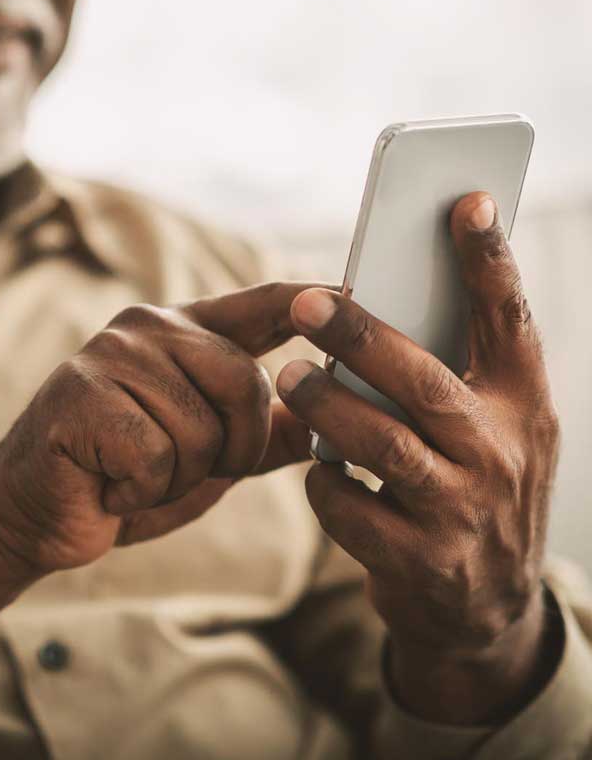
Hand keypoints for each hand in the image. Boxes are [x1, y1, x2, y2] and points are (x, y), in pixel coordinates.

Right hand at [0, 282, 319, 578]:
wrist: (37, 511)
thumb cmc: (126, 477)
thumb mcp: (209, 457)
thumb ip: (266, 434)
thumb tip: (334, 421)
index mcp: (184, 333)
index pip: (262, 305)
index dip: (312, 301)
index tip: (357, 293)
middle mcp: (149, 328)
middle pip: (247, 383)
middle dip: (233, 450)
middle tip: (182, 469)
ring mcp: (112, 354)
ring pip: (201, 428)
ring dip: (178, 477)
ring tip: (134, 474)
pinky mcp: (82, 392)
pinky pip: (154, 455)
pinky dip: (141, 490)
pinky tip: (109, 483)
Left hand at [275, 192, 561, 723]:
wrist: (487, 611)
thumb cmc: (473, 486)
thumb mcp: (488, 430)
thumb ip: (450, 374)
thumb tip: (375, 299)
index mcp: (522, 405)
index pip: (510, 321)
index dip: (489, 260)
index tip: (466, 200)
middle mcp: (502, 454)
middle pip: (423, 381)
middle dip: (360, 337)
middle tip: (303, 303)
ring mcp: (463, 512)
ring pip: (380, 444)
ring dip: (324, 407)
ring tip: (290, 377)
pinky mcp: (420, 561)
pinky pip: (348, 505)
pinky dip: (322, 480)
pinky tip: (317, 467)